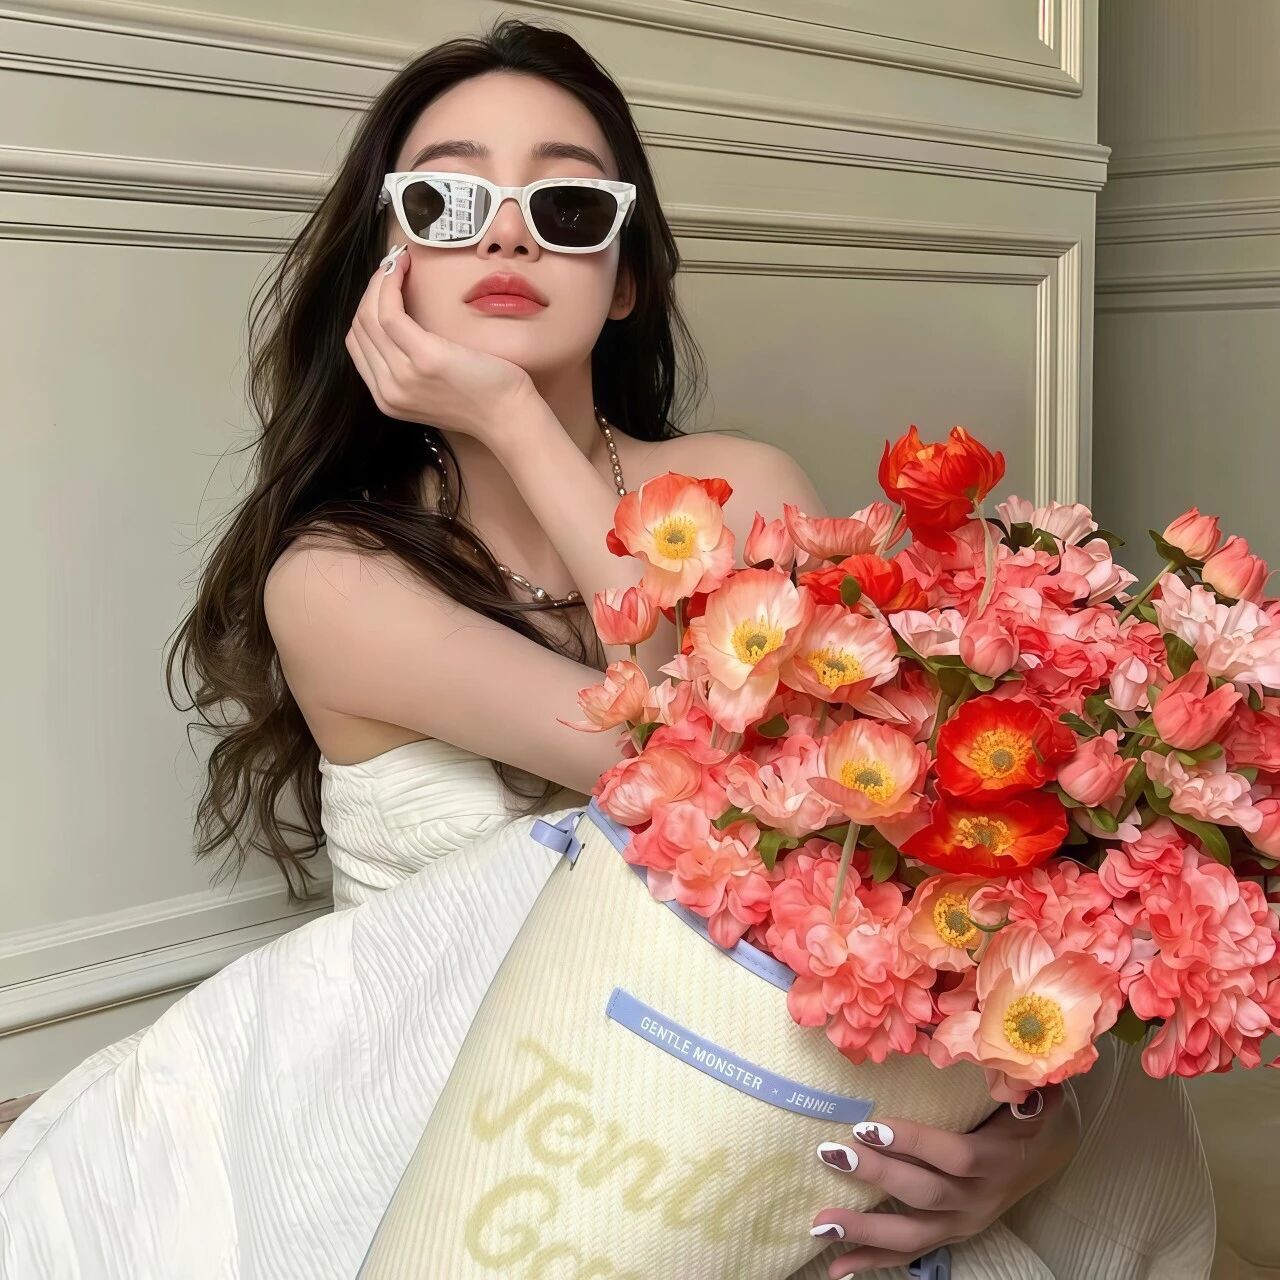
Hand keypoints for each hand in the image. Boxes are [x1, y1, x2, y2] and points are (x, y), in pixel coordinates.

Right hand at [344, 244, 536, 443]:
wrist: (508, 418)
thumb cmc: (482, 398)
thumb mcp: (434, 390)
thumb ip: (410, 369)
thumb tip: (401, 330)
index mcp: (387, 398)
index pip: (358, 344)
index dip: (366, 309)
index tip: (383, 287)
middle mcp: (388, 390)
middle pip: (360, 327)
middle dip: (370, 290)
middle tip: (391, 266)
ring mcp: (403, 376)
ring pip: (370, 316)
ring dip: (379, 281)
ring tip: (397, 262)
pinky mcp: (424, 358)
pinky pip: (390, 312)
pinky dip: (390, 283)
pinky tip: (402, 267)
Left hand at [808, 1086, 1079, 1276]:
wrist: (1044, 1156)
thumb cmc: (1027, 1115)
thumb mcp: (1037, 1099)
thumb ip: (1026, 1089)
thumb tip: (1021, 1083)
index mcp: (996, 1160)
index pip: (954, 1156)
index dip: (914, 1143)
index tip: (870, 1126)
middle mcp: (977, 1199)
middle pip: (924, 1195)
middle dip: (876, 1177)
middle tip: (832, 1155)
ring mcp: (962, 1223)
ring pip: (912, 1235)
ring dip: (864, 1230)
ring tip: (820, 1223)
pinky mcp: (949, 1235)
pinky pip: (910, 1253)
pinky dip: (873, 1261)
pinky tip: (837, 1267)